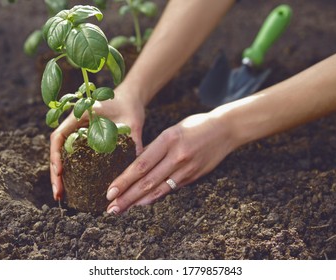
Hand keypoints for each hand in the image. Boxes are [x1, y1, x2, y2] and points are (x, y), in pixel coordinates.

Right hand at [49, 85, 144, 200]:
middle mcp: (73, 126)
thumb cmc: (129, 106)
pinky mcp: (83, 142)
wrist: (130, 99)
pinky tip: (72, 186)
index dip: (56, 155)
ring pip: (62, 156)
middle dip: (55, 173)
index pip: (58, 136)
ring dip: (60, 175)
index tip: (60, 172)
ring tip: (61, 195)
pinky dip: (70, 171)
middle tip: (58, 194)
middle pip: (57, 150)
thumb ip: (134, 140)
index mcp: (79, 116)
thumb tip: (138, 162)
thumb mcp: (132, 122)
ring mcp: (77, 134)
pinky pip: (72, 156)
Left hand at [106, 112, 234, 213]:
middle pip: (147, 181)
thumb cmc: (196, 126)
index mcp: (168, 140)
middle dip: (127, 196)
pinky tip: (144, 203)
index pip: (141, 164)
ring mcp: (187, 168)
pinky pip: (171, 189)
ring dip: (138, 201)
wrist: (225, 129)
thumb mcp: (172, 130)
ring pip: (158, 189)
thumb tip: (137, 166)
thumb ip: (156, 147)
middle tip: (111, 208)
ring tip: (123, 209)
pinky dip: (156, 197)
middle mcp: (177, 156)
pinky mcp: (194, 176)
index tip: (110, 191)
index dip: (124, 180)